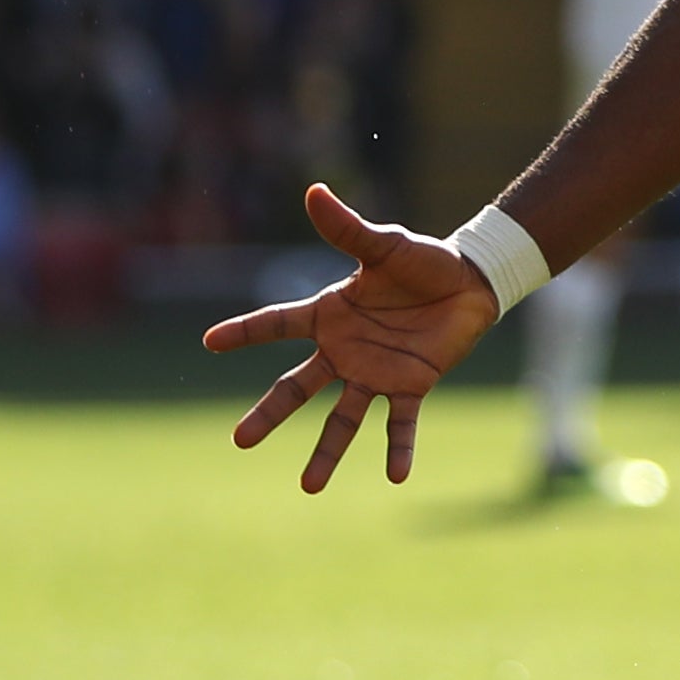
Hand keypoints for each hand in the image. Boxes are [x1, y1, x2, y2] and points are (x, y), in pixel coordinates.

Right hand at [204, 183, 498, 490]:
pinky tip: (395, 476)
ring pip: (342, 419)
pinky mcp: (412, 386)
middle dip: (269, 415)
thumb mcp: (384, 244)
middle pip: (297, 388)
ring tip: (308, 488)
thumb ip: (348, 230)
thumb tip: (314, 191)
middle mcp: (344, 350)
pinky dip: (399, 448)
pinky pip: (401, 423)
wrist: (470, 281)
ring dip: (327, 453)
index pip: (277, 323)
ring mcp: (375, 372)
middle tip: (239, 441)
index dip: (244, 332)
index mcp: (329, 315)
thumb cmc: (423, 260)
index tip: (209, 342)